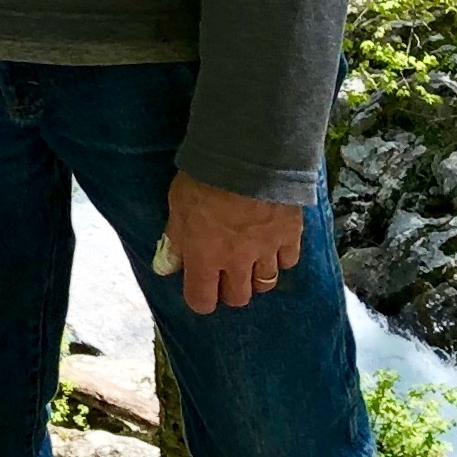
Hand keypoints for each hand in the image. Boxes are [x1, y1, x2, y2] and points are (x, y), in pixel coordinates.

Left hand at [164, 170, 302, 313]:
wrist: (248, 156)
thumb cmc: (205, 177)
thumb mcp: (177, 205)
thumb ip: (174, 240)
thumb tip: (165, 267)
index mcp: (205, 257)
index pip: (202, 300)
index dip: (201, 298)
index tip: (201, 289)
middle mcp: (237, 261)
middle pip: (238, 297)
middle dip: (230, 290)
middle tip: (226, 274)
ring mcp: (267, 250)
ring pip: (266, 283)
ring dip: (257, 277)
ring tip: (251, 263)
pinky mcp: (291, 235)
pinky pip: (289, 260)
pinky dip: (282, 257)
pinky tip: (275, 245)